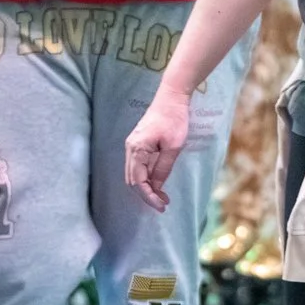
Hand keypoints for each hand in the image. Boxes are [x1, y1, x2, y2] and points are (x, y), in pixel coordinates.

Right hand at [123, 89, 190, 212]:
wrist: (171, 98)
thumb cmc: (174, 120)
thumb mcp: (173, 147)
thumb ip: (163, 168)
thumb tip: (157, 187)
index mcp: (137, 150)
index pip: (138, 181)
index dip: (149, 196)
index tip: (162, 206)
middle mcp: (130, 149)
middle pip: (132, 180)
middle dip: (147, 195)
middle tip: (163, 204)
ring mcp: (132, 146)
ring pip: (133, 174)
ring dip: (146, 187)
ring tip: (162, 196)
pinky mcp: (137, 144)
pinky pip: (137, 166)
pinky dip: (145, 177)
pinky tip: (157, 182)